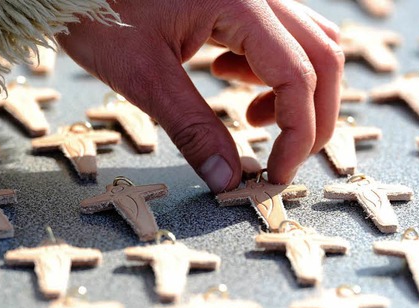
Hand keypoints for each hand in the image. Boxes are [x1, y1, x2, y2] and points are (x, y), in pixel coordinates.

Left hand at [57, 0, 343, 191]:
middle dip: (313, 117)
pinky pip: (276, 36)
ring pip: (306, 45)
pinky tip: (228, 79)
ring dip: (295, 92)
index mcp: (240, 2)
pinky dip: (269, 71)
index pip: (299, 75)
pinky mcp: (235, 2)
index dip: (298, 133)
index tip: (276, 175)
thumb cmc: (96, 9)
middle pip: (322, 57)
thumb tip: (226, 180)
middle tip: (284, 159)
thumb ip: (191, 127)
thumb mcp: (142, 74)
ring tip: (252, 120)